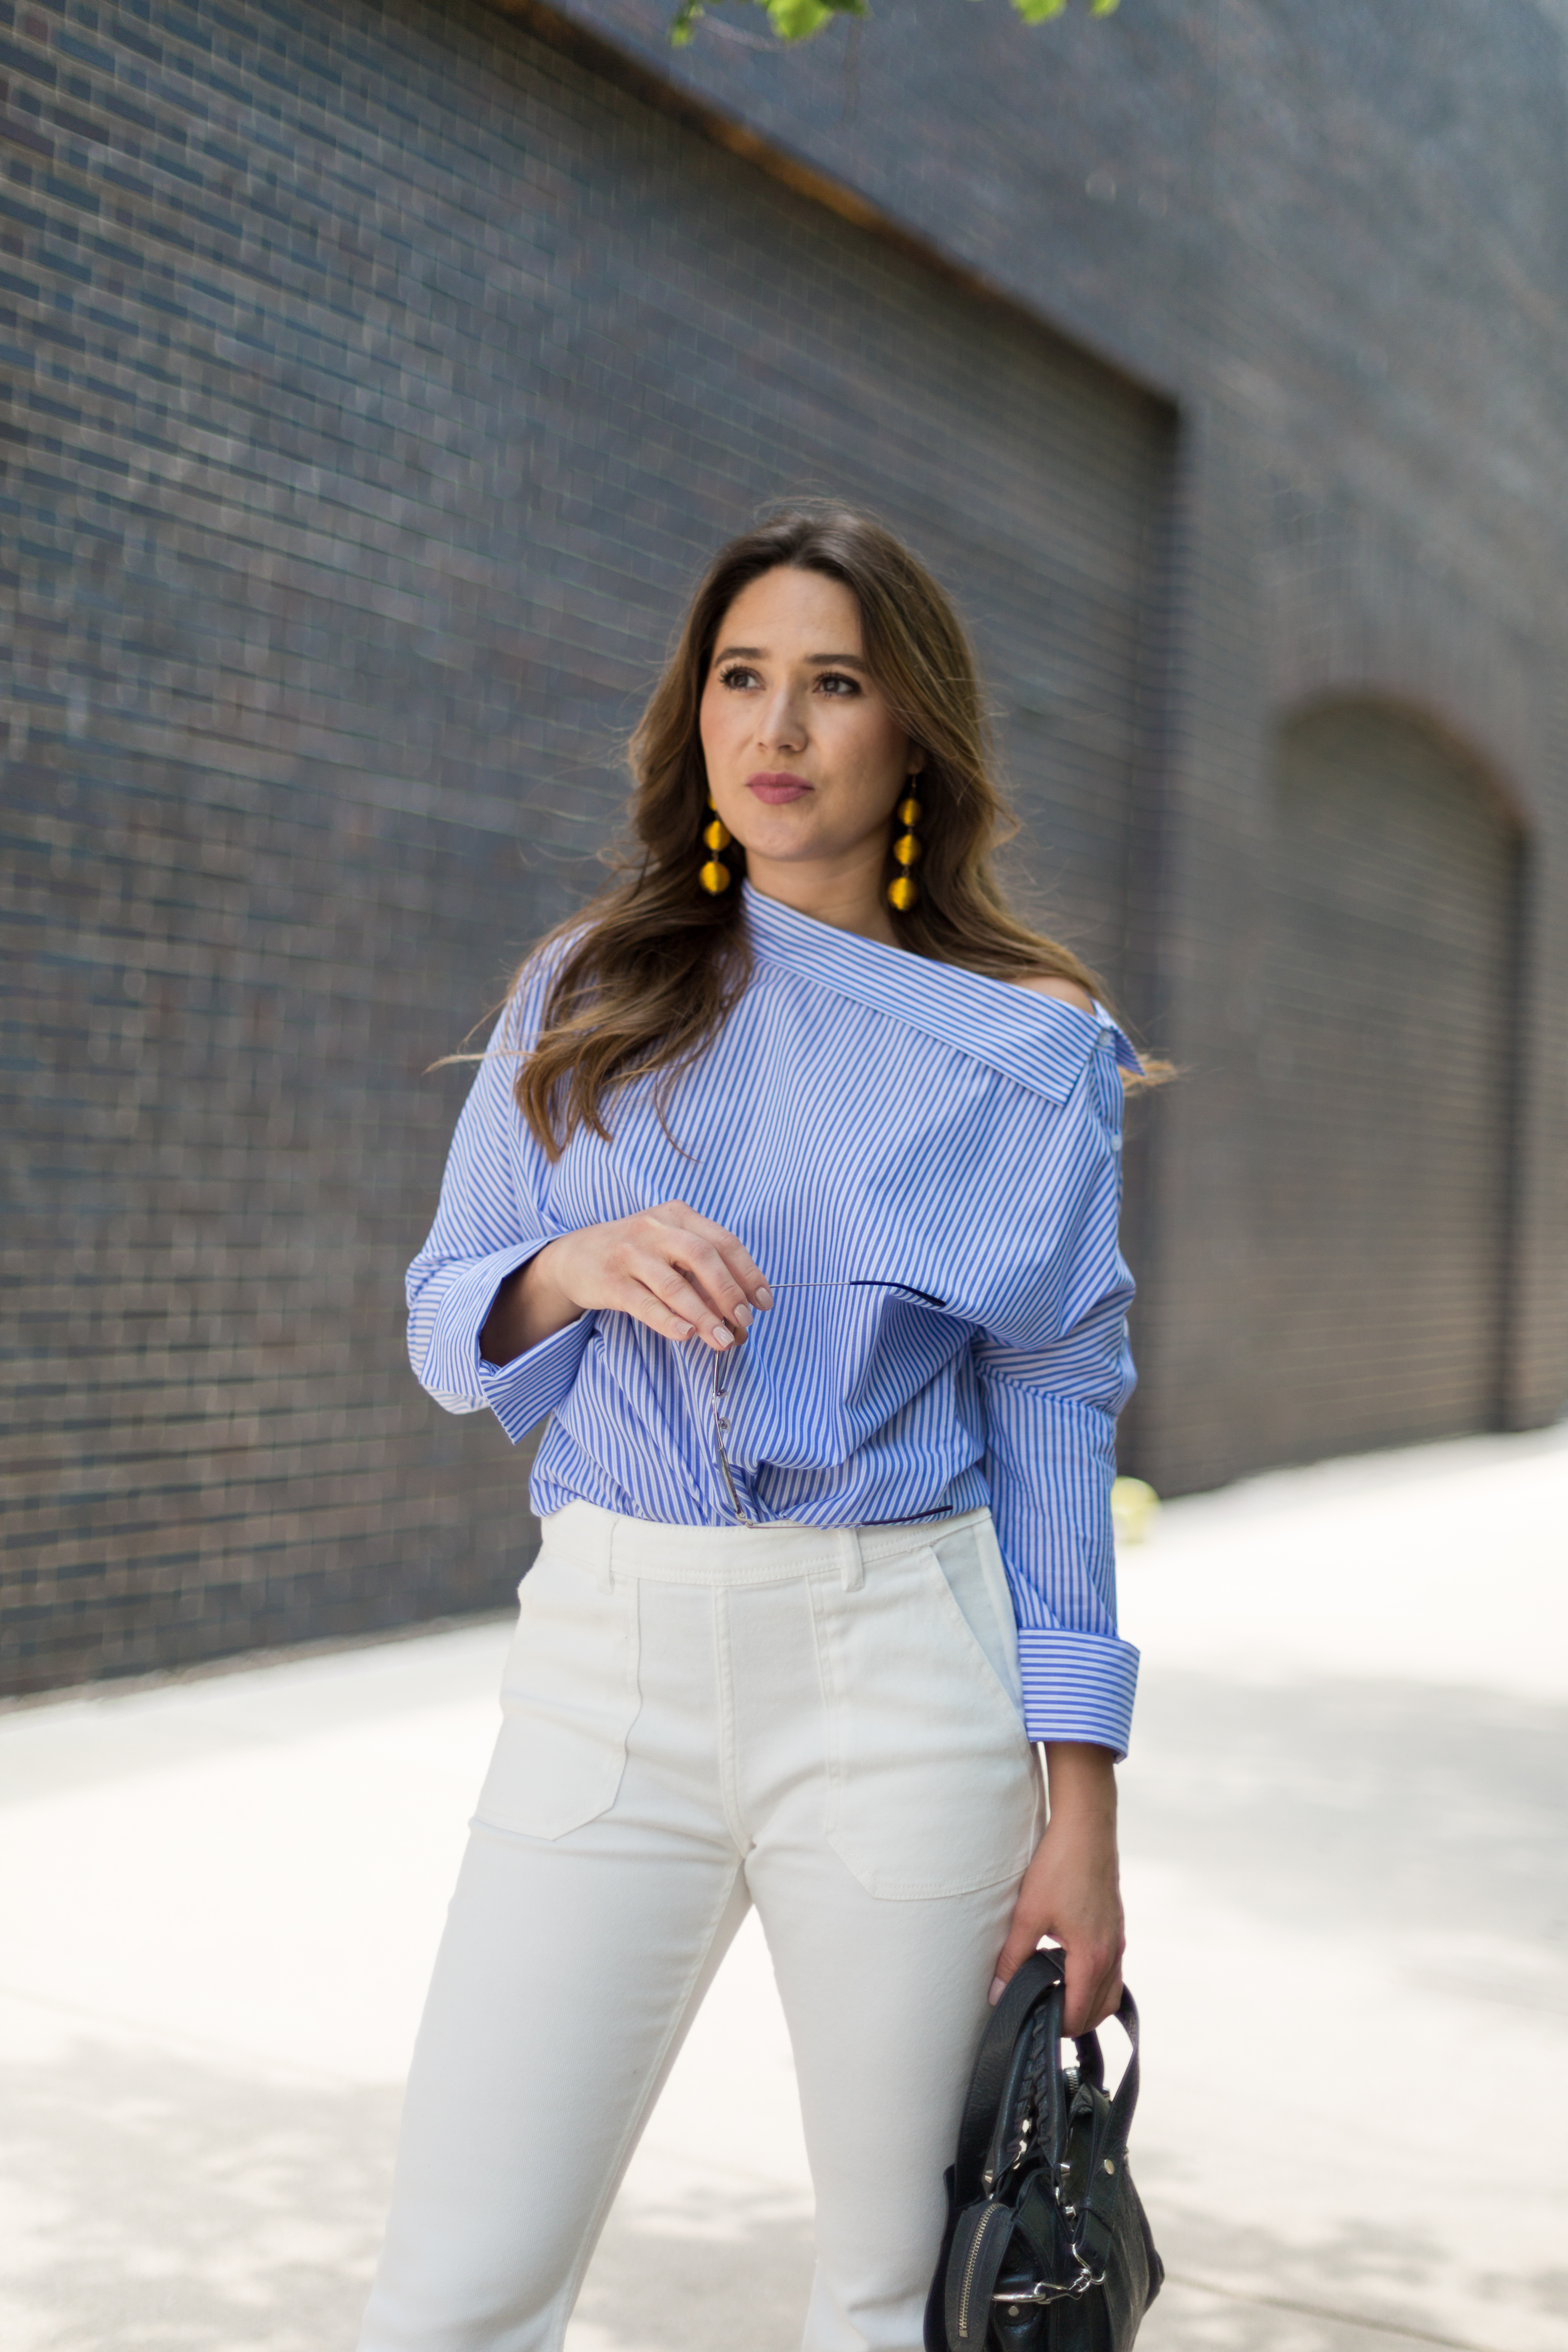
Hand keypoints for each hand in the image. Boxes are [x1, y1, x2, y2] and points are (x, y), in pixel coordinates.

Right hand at [480, 1201, 771, 1364]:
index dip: (749, 1274)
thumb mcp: (669, 1245)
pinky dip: (668, 1320)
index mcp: (678, 1215)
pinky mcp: (610, 1280)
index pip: (724, 1242)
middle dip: (730, 1293)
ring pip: (675, 1285)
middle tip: (745, 1323)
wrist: (576, 1256)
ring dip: (704, 1316)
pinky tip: (686, 1335)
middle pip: (703, 1258)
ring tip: (722, 1341)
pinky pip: (644, 1303)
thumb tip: (740, 1313)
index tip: (764, 1303)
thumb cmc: (636, 1254)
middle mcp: (655, 1227)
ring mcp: (630, 1253)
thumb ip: (703, 1269)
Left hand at [990, 1741, 1124, 2035]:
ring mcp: (1117, 1937)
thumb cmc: (1060, 1866)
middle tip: (1045, 2017)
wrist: (1086, 1827)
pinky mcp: (1115, 1924)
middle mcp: (1111, 1951)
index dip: (1059, 2028)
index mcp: (1092, 1956)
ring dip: (1089, 2001)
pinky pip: (1112, 1967)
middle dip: (1077, 2021)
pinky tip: (1068, 1965)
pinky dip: (1096, 1979)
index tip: (1037, 2028)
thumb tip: (997, 1993)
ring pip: (1111, 1989)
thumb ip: (1012, 1958)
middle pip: (1102, 2008)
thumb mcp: (1029, 1914)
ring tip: (1056, 1996)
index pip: (1081, 2013)